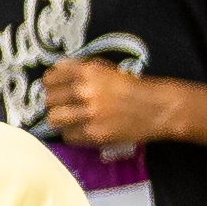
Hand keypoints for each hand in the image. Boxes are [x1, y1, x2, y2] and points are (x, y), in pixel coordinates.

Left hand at [38, 58, 160, 148]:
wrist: (158, 108)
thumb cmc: (134, 88)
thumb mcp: (107, 69)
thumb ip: (80, 69)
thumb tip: (57, 72)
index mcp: (88, 71)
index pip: (50, 77)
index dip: (51, 84)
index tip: (55, 87)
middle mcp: (85, 91)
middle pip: (49, 99)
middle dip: (55, 102)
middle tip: (64, 104)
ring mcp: (89, 114)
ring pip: (54, 118)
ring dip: (61, 119)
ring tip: (71, 118)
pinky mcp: (94, 134)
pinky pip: (68, 136)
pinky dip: (73, 134)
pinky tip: (84, 129)